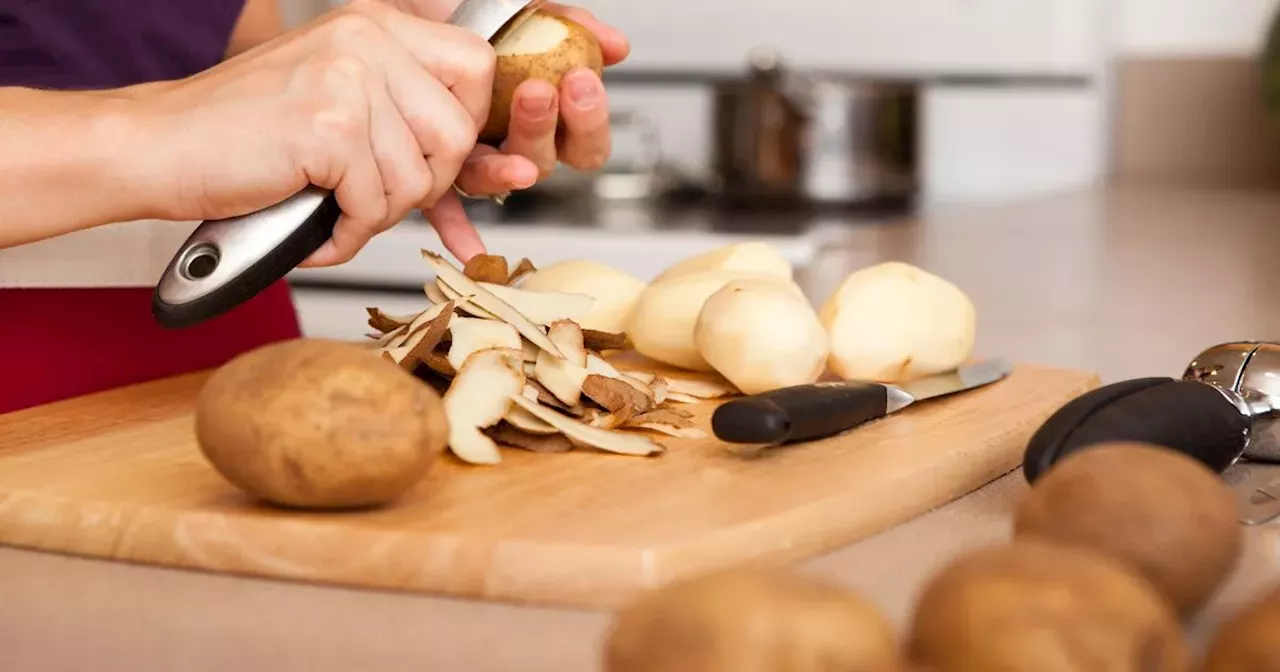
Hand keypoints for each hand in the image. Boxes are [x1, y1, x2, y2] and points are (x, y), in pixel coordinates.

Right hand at [138, 0, 495, 264]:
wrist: (160, 147)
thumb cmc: (247, 136)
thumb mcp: (341, 102)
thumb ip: (410, 116)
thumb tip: (505, 169)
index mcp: (377, 26)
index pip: (476, 67)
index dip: (468, 126)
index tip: (435, 157)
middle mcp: (367, 39)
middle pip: (456, 131)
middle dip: (426, 184)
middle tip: (374, 196)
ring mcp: (347, 79)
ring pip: (418, 176)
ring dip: (378, 214)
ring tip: (333, 209)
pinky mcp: (328, 126)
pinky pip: (374, 203)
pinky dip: (346, 234)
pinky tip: (315, 226)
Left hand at [387, 0, 630, 258]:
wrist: (394, 14)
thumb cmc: (457, 18)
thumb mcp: (516, 12)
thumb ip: (565, 25)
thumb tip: (614, 45)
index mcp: (542, 116)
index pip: (583, 141)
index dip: (589, 120)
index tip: (581, 82)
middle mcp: (512, 145)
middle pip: (547, 161)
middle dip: (547, 129)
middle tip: (540, 91)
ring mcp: (475, 161)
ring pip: (500, 178)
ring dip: (507, 165)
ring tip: (486, 135)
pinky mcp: (436, 172)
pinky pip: (446, 209)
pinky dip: (457, 230)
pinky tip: (469, 248)